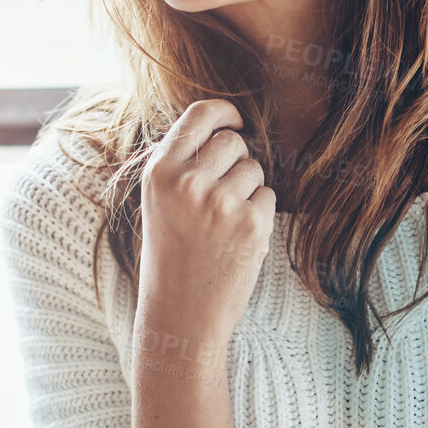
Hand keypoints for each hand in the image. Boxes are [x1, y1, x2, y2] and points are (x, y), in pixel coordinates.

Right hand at [136, 98, 276, 347]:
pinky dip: (259, 215)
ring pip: (254, 169)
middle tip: (222, 197)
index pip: (199, 115)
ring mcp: (220, 202)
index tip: (235, 119)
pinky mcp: (250, 224)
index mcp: (159, 172)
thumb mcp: (159, 204)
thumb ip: (182, 164)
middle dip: (236, 161)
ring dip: (247, 191)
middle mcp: (187, 182)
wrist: (180, 314)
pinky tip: (236, 240)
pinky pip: (267, 197)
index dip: (223, 112)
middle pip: (232, 142)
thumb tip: (224, 129)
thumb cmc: (170, 258)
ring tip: (223, 225)